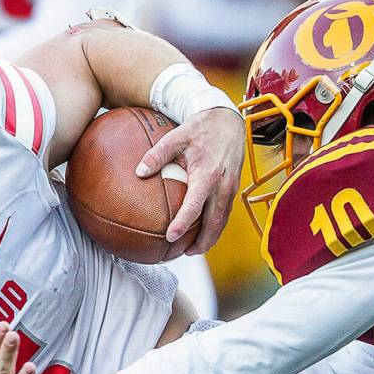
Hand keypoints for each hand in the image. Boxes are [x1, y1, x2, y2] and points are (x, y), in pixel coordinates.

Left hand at [135, 107, 243, 254]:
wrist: (228, 120)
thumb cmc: (200, 128)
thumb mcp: (176, 136)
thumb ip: (157, 154)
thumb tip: (139, 172)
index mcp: (207, 174)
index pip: (195, 205)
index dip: (183, 223)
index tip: (170, 236)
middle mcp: (223, 185)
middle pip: (214, 223)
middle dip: (202, 242)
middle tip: (184, 253)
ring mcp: (231, 188)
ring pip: (222, 222)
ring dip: (209, 238)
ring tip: (193, 250)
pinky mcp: (234, 189)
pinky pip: (225, 213)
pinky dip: (215, 227)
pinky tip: (202, 232)